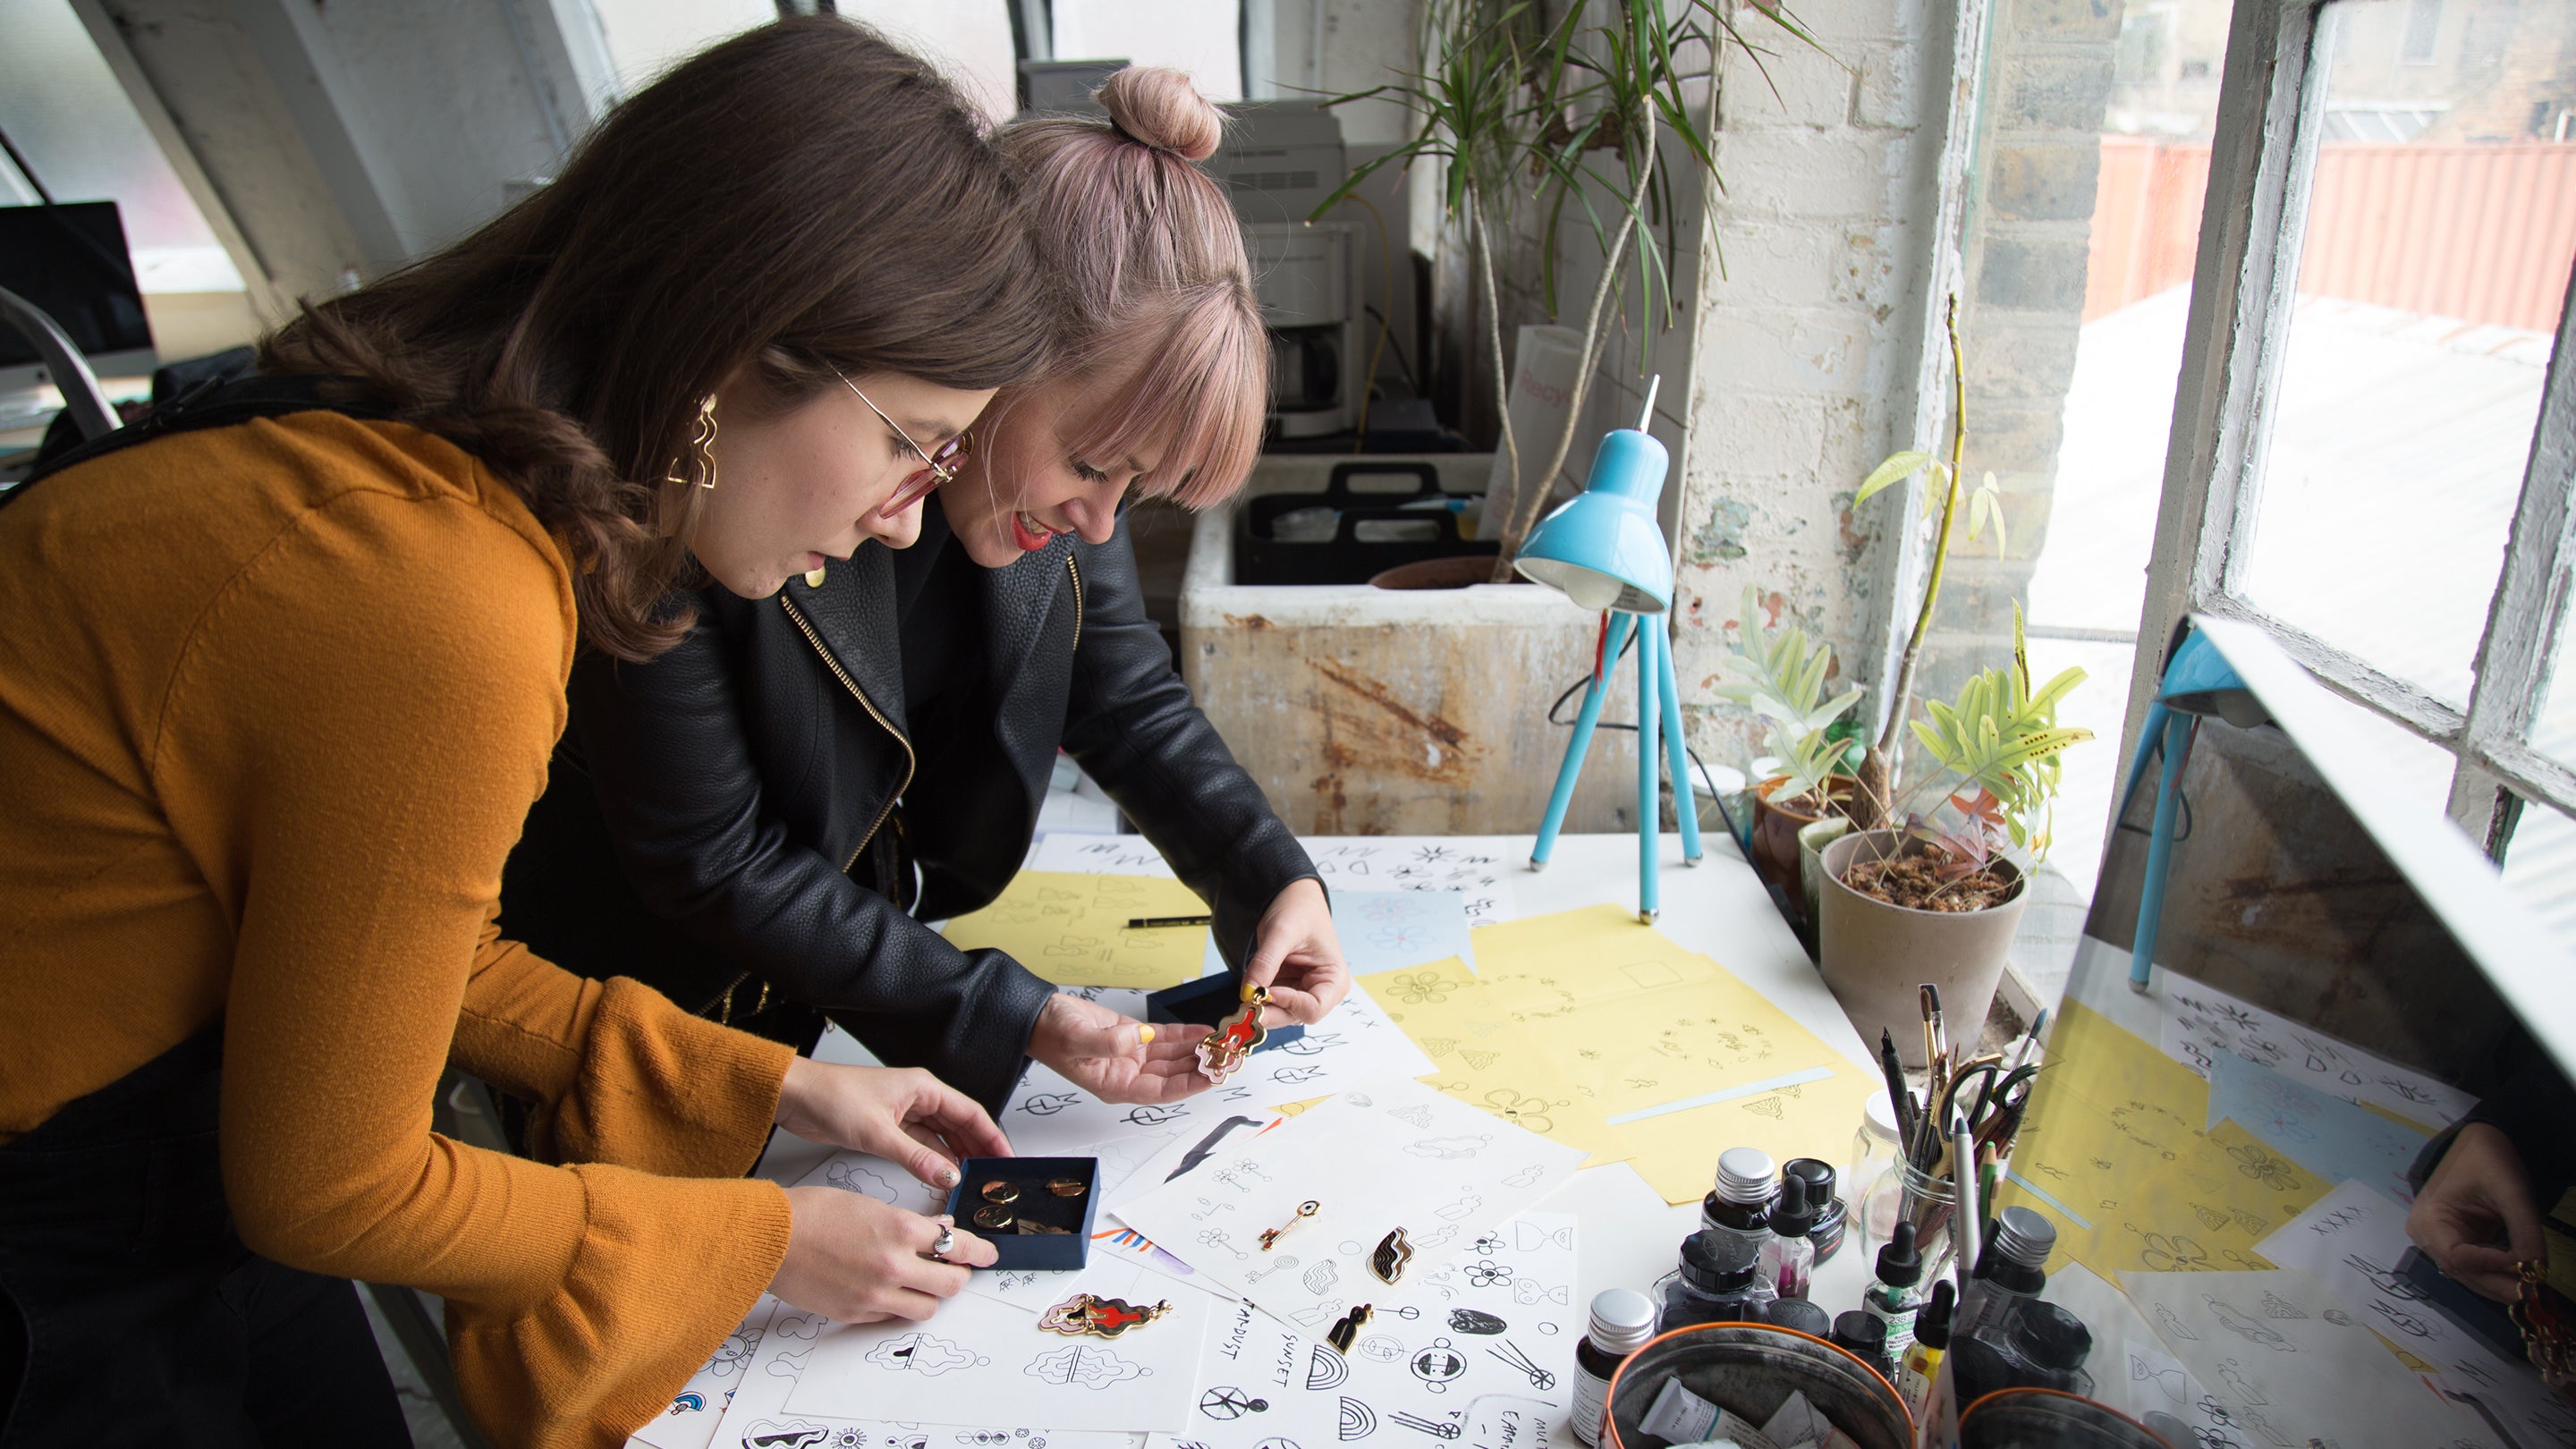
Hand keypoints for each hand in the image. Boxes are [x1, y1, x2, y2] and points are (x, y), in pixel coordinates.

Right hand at [770, 1189, 995, 1322]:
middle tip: (958, 1269)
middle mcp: (893, 1266)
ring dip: (932, 1295)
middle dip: (960, 1275)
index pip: (957, 1244)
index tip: (988, 1253)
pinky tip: (892, 1289)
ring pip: (927, 1307)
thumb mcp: (871, 1205)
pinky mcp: (857, 1314)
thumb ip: (907, 1224)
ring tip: (924, 1281)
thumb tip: (933, 1233)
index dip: (979, 1251)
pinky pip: (893, 1317)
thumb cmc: (812, 1213)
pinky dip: (900, 1305)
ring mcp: (876, 1295)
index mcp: (900, 1230)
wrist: (772, 1238)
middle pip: (951, 1283)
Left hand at [775, 1060, 1011, 1190]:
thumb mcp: (877, 1132)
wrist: (794, 1096)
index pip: (970, 1112)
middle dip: (977, 1148)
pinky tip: (939, 1175)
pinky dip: (932, 1160)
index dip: (991, 1136)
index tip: (1005, 1157)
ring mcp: (902, 1112)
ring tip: (971, 1179)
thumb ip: (916, 1158)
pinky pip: (920, 1144)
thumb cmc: (830, 1097)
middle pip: (959, 1124)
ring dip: (955, 1157)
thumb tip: (947, 1176)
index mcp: (922, 1087)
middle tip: (992, 1174)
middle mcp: (917, 1097)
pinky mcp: (887, 1126)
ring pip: (940, 1137)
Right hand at [1028, 993, 1215, 1103]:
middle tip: (1227, 1056)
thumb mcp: (1077, 1040)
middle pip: (1173, 1074)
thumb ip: (1108, 1043)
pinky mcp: (1131, 1037)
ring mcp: (1131, 1056)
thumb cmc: (1050, 1035)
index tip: (1213, 1076)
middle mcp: (1128, 1074)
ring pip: (1173, 1057)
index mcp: (1115, 1085)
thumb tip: (1137, 1038)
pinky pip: (1164, 1039)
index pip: (1162, 1090)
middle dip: (1201, 1066)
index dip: (1189, 1085)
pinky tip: (1203, 1031)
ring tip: (1222, 1042)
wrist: (1038, 1016)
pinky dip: (1184, 1035)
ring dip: (1197, 1050)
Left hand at [1244, 878, 1347, 1025]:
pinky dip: (1257, 1003)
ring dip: (1261, 1010)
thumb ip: (1266, 963)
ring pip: (1280, 1014)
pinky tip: (1246, 996)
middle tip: (1244, 1006)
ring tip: (1243, 999)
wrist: (1292, 897)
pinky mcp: (1286, 989)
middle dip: (1270, 1013)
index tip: (1264, 992)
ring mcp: (1303, 992)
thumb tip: (1250, 992)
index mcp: (1334, 979)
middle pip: (1295, 1016)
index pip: (1313, 1009)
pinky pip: (1271, 1004)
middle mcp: (1322, 991)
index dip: (1288, 1005)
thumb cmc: (1299, 909)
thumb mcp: (1281, 932)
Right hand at [2407, 1121, 2545, 1302]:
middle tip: (2534, 1293)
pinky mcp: (2450, 1243)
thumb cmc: (2488, 1160)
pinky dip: (2495, 1273)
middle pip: (2463, 1272)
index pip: (2460, 1258)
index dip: (2493, 1267)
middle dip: (2499, 1284)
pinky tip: (2518, 1276)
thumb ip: (2524, 1231)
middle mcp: (2425, 1236)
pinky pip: (2473, 1266)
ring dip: (2499, 1283)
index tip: (2527, 1268)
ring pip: (2469, 1275)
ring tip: (2530, 1287)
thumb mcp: (2511, 1191)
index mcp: (2429, 1219)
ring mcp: (2436, 1241)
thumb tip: (2538, 1269)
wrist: (2477, 1143)